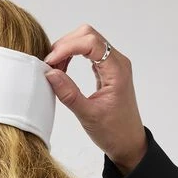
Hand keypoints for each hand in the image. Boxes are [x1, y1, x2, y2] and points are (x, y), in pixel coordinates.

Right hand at [44, 24, 146, 172]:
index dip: (67, 48)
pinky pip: (88, 53)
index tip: (50, 63)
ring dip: (68, 49)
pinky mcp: (106, 70)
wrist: (128, 143)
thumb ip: (68, 94)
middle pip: (88, 35)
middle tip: (50, 64)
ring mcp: (112, 65)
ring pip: (87, 41)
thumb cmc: (113, 132)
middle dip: (66, 44)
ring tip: (54, 69)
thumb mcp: (88, 115)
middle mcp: (117, 62)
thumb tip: (50, 73)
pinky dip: (72, 56)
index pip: (90, 43)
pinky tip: (63, 70)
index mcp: (117, 70)